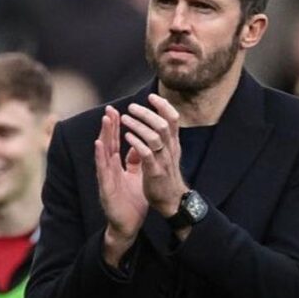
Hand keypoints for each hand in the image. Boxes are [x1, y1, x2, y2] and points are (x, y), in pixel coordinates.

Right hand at [95, 105, 148, 264]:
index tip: (116, 110)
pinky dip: (100, 157)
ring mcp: (106, 178)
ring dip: (104, 135)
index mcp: (117, 167)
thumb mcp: (136, 178)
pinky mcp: (106, 188)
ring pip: (104, 154)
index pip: (115, 143)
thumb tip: (138, 145)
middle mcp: (109, 170)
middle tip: (109, 108)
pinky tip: (99, 145)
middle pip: (108, 144)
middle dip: (109, 126)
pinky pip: (103, 170)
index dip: (116, 127)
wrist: (128, 225)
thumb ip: (135, 162)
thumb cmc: (131, 202)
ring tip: (105, 120)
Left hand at [120, 94, 186, 216]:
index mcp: (173, 144)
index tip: (151, 96)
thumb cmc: (167, 176)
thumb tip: (158, 121)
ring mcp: (163, 160)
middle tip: (131, 107)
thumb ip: (164, 139)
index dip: (163, 106)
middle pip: (163, 124)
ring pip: (154, 137)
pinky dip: (136, 143)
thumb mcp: (168, 154)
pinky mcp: (155, 172)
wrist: (172, 201)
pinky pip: (146, 154)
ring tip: (124, 119)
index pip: (173, 119)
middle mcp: (171, 150)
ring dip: (138, 126)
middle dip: (147, 113)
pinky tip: (127, 136)